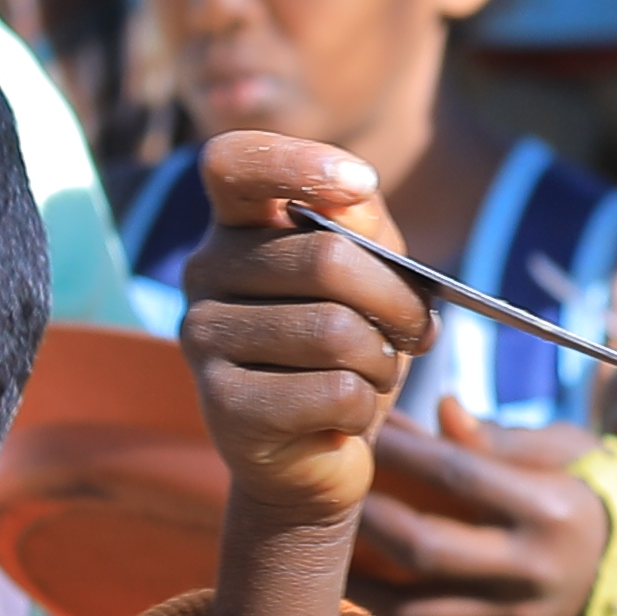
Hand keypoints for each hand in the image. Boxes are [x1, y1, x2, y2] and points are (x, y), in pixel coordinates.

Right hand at [172, 132, 433, 615]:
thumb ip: (365, 228)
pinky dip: (364, 406)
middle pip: (325, 258)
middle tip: (416, 332)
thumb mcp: (374, 278)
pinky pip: (333, 392)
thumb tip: (354, 194)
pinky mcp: (222, 403)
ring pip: (335, 331)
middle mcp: (203, 272)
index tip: (359, 183)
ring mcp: (201, 337)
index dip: (296, 161)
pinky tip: (343, 415)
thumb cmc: (348, 350)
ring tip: (372, 375)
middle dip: (398, 301)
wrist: (316, 454)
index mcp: (238, 227)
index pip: (232, 161)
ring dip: (383, 361)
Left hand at [347, 400, 607, 615]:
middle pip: (428, 549)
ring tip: (326, 553)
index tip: (364, 428)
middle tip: (334, 493)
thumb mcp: (567, 452)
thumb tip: (442, 408)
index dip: (403, 450)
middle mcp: (535, 572)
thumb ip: (501, 436)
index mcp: (553, 512)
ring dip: (359, 583)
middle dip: (369, 518)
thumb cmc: (589, 493)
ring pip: (416, 611)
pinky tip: (352, 604)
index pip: (460, 474)